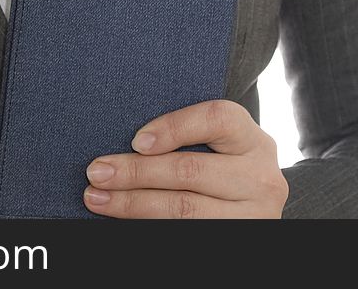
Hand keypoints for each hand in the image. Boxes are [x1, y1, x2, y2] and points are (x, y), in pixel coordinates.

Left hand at [83, 100, 287, 217]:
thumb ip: (184, 135)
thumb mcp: (215, 144)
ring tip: (98, 198)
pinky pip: (187, 232)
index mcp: (252, 139)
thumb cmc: (219, 164)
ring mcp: (254, 215)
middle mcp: (260, 177)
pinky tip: (123, 219)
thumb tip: (126, 139)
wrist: (250, 205)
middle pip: (191, 170)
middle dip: (136, 171)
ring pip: (185, 209)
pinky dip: (149, 225)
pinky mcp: (239, 238)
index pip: (216, 119)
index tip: (136, 141)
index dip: (174, 127)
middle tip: (96, 172)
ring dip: (133, 204)